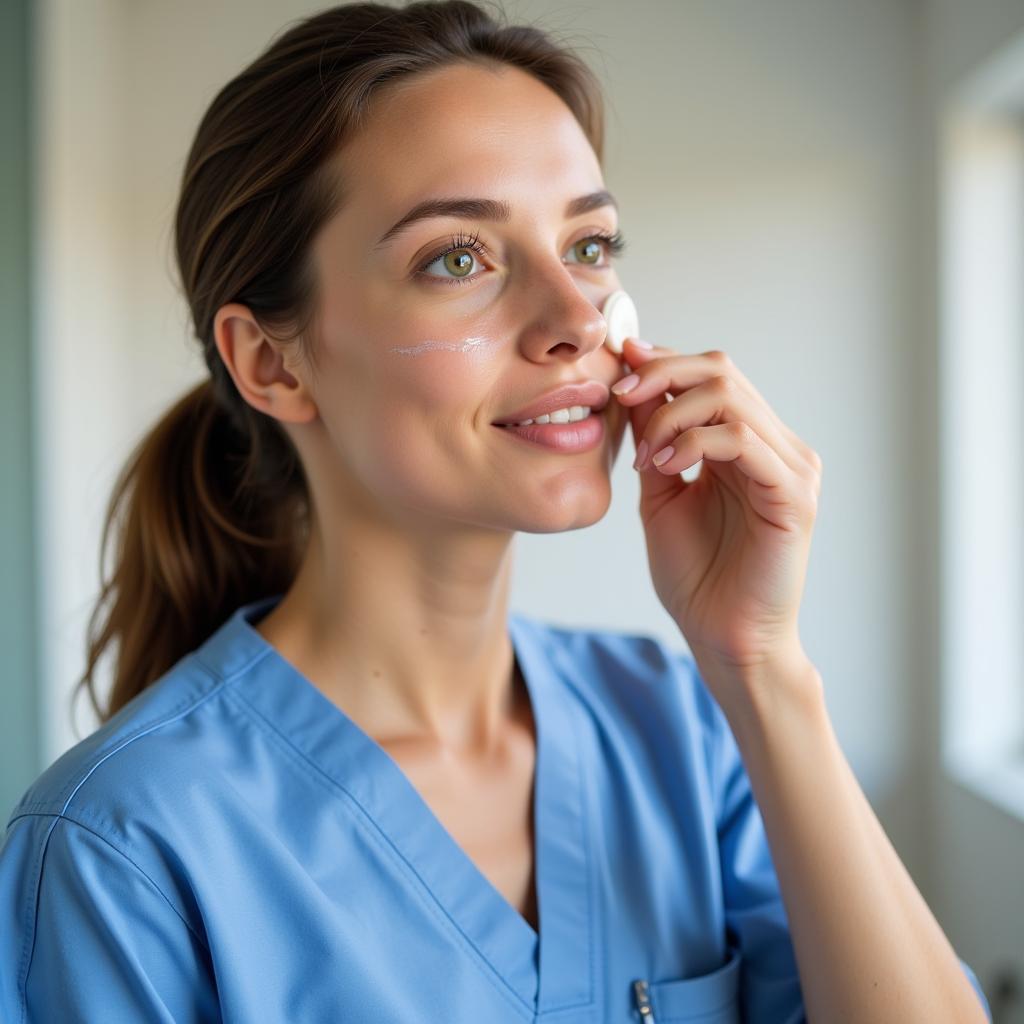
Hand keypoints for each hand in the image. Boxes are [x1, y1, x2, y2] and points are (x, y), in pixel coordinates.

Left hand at [612, 339, 821, 686]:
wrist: (723, 636)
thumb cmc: (696, 574)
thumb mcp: (660, 491)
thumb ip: (653, 439)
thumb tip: (631, 382)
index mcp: (745, 443)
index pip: (710, 374)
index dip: (663, 362)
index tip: (617, 368)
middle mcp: (774, 445)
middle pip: (721, 371)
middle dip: (661, 375)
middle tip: (620, 396)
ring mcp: (790, 466)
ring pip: (731, 396)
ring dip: (671, 414)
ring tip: (645, 455)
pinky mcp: (794, 494)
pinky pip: (742, 440)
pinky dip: (694, 442)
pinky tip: (666, 467)